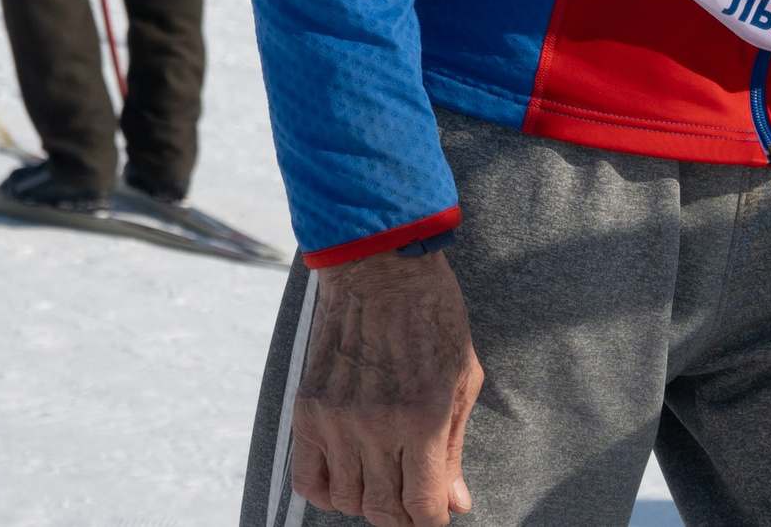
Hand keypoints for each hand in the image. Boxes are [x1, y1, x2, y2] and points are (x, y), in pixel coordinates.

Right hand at [292, 250, 481, 526]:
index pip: (421, 505)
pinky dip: (328, 492)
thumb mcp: (462, 379)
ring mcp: (337, 419)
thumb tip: (455, 503)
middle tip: (413, 503)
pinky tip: (349, 477)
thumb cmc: (433, 316)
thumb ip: (454, 448)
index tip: (436, 517)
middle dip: (403, 517)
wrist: (379, 267)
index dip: (432, 521)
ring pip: (346, 500)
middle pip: (383, 509)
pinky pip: (307, 479)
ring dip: (368, 502)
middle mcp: (376, 425)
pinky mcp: (307, 409)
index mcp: (423, 416)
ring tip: (385, 483)